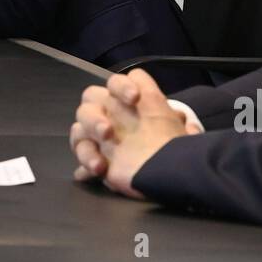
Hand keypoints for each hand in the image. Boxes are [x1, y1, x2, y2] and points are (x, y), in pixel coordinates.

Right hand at [70, 69, 192, 197]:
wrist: (171, 178)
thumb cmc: (174, 149)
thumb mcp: (180, 131)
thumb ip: (176, 118)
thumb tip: (183, 121)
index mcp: (130, 103)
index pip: (117, 82)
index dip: (122, 86)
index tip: (134, 98)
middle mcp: (112, 114)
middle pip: (89, 99)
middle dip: (95, 115)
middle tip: (108, 132)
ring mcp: (101, 136)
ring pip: (79, 127)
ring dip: (86, 144)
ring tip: (99, 161)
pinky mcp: (95, 156)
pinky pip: (81, 151)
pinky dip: (86, 160)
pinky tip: (98, 169)